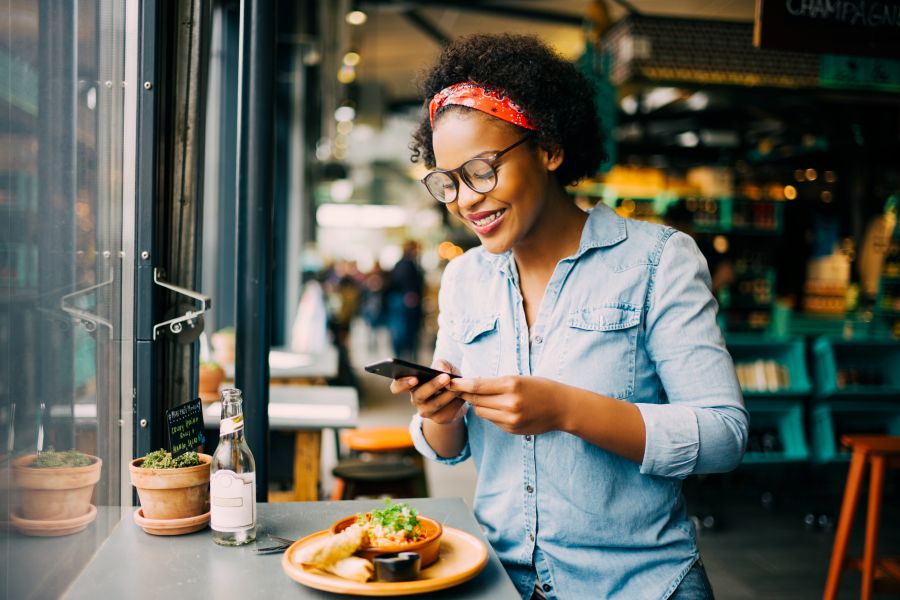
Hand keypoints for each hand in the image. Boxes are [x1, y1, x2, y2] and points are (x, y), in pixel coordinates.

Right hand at [389, 359, 466, 424]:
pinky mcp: (439, 418)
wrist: (458, 396)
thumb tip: (442, 370)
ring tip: (457, 385)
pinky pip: (447, 411)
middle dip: (433, 386)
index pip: (396, 387)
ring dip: (448, 394)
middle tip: (446, 377)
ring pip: (435, 404)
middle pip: (419, 395)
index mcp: (411, 384)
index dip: (402, 384)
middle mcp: (416, 399)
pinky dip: (455, 402)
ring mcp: (426, 411)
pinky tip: (461, 395)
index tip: (414, 378)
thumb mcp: (445, 367)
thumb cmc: (446, 377)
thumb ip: (442, 364)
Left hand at [446, 375, 566, 434]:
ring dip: (477, 405)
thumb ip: (496, 383)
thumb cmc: (540, 387)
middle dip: (465, 395)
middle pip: (476, 400)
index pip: (477, 386)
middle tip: (457, 389)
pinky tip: (496, 407)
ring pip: (482, 412)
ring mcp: (511, 419)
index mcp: (511, 385)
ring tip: (479, 397)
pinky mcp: (512, 429)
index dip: (461, 385)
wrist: (562, 407)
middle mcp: (510, 403)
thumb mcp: (519, 378)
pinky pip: (492, 420)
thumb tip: (472, 384)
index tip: (450, 382)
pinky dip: (490, 413)